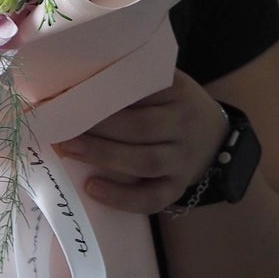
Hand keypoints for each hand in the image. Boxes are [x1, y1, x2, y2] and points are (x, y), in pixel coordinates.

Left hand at [53, 70, 229, 214]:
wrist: (217, 139)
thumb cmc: (174, 106)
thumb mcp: (163, 83)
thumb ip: (131, 79)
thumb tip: (72, 80)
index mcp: (176, 91)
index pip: (139, 89)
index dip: (102, 92)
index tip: (66, 94)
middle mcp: (183, 124)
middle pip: (140, 126)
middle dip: (97, 128)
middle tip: (61, 126)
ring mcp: (182, 159)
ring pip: (144, 161)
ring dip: (103, 156)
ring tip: (69, 150)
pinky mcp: (178, 187)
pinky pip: (152, 198)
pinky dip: (122, 198)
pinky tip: (93, 188)